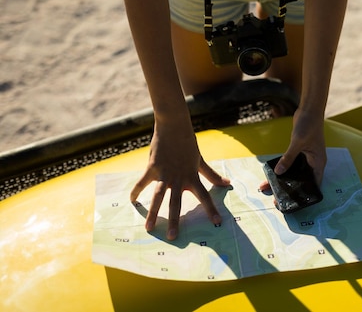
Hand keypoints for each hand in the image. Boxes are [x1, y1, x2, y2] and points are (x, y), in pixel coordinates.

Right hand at [130, 119, 229, 239]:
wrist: (174, 126)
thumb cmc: (188, 144)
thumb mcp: (200, 161)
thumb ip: (212, 175)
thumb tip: (227, 184)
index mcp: (192, 177)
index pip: (204, 196)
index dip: (211, 209)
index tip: (217, 222)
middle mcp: (179, 178)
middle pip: (177, 203)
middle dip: (175, 221)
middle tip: (173, 237)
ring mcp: (164, 173)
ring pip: (158, 197)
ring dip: (153, 213)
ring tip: (149, 228)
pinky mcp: (152, 167)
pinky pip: (142, 182)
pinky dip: (136, 191)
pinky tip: (132, 201)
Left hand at [260, 108, 326, 190]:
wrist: (309, 110)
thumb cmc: (309, 125)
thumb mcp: (298, 142)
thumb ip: (288, 157)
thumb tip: (279, 172)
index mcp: (319, 163)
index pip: (314, 184)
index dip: (304, 194)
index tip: (293, 202)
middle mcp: (314, 162)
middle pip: (303, 180)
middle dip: (291, 188)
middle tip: (278, 198)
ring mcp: (307, 157)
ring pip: (295, 173)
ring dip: (285, 179)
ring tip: (270, 187)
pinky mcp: (300, 152)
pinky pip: (291, 164)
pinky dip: (283, 168)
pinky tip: (273, 173)